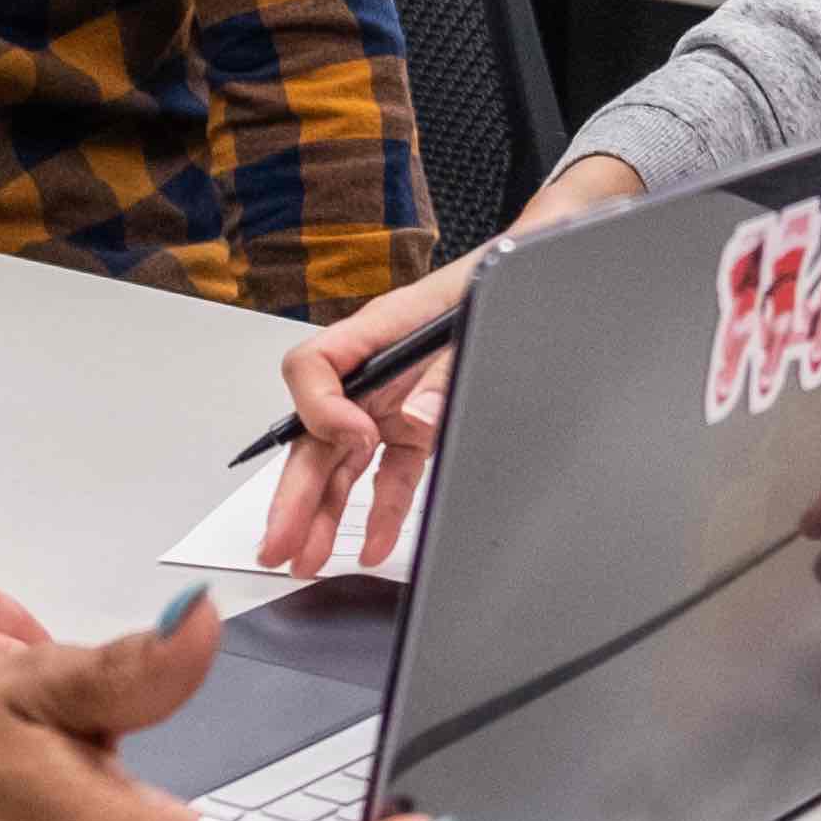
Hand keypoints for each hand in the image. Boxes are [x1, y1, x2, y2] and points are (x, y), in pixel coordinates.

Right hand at [259, 164, 597, 570]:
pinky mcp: (415, 424)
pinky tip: (375, 542)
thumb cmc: (500, 277)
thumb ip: (446, 373)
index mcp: (377, 330)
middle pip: (317, 430)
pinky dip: (382, 508)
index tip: (354, 439)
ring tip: (309, 557)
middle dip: (297, 489)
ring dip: (325, 511)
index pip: (315, 368)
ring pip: (344, 460)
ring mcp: (392, 399)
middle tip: (281, 540)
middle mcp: (374, 368)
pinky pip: (389, 471)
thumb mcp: (478, 319)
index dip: (321, 409)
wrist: (539, 263)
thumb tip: (414, 419)